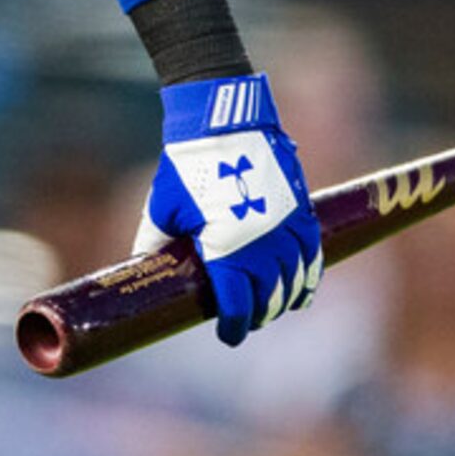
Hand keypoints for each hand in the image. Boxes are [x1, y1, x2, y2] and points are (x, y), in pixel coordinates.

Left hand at [135, 72, 321, 345]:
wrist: (223, 120)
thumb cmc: (187, 164)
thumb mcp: (164, 207)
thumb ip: (155, 241)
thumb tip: (141, 265)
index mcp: (227, 247)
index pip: (238, 304)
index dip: (234, 326)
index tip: (228, 335)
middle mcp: (262, 242)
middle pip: (269, 297)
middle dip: (258, 314)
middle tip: (245, 318)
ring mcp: (286, 226)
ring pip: (294, 279)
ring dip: (284, 299)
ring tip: (271, 305)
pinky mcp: (301, 209)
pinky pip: (313, 254)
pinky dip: (309, 276)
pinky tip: (302, 290)